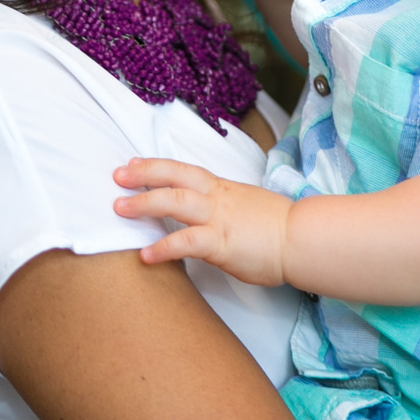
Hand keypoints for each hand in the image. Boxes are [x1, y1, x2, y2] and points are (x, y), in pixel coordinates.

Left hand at [114, 158, 294, 287]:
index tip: (133, 163)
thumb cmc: (279, 228)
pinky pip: (186, 242)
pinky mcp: (221, 243)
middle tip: (117, 177)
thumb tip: (206, 215)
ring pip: (176, 203)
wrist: (302, 240)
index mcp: (223, 189)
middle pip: (175, 178)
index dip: (157, 166)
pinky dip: (163, 247)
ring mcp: (219, 219)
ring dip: (144, 204)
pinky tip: (145, 255)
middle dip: (143, 176)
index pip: (185, 171)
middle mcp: (217, 199)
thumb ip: (224, 207)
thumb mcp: (247, 207)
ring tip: (120, 209)